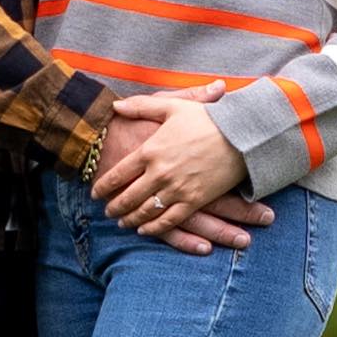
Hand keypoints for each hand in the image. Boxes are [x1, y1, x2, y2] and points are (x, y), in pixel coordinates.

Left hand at [92, 95, 254, 244]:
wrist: (241, 134)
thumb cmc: (206, 118)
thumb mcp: (171, 106)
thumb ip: (140, 106)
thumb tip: (115, 106)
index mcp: (151, 150)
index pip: (118, 174)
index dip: (103, 186)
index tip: (95, 193)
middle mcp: (159, 173)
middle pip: (128, 197)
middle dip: (115, 206)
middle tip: (107, 211)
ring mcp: (177, 189)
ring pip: (146, 211)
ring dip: (131, 219)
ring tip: (122, 222)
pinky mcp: (195, 200)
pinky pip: (169, 220)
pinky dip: (154, 228)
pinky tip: (145, 230)